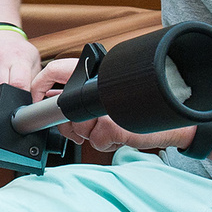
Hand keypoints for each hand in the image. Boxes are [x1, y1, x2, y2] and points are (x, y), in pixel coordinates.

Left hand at [30, 58, 193, 152]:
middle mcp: (99, 84)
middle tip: (87, 124)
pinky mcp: (114, 125)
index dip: (39, 85)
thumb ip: (83, 94)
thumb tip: (49, 100)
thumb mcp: (110, 93)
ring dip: (92, 134)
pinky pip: (96, 141)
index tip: (35, 99)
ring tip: (112, 125)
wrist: (176, 119)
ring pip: (78, 128)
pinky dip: (107, 142)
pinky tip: (121, 133)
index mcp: (96, 71)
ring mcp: (106, 105)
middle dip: (71, 124)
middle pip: (61, 109)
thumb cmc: (140, 108)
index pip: (55, 69)